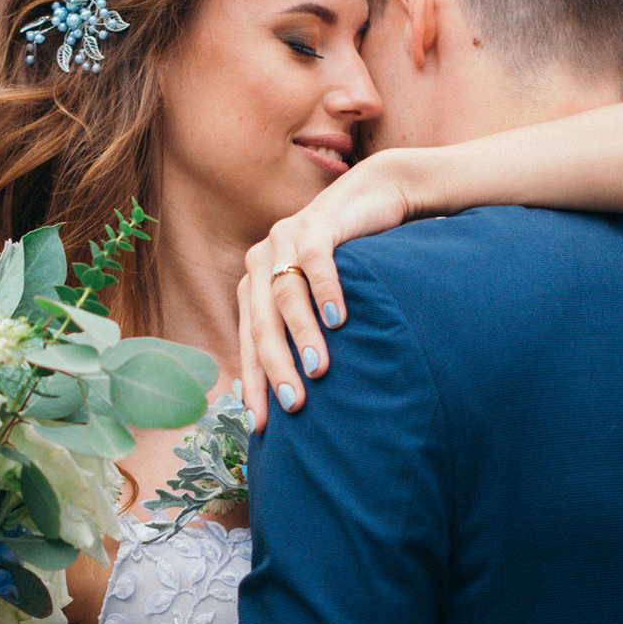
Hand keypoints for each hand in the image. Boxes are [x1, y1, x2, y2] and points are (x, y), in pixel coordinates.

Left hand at [235, 151, 425, 430]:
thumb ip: (304, 333)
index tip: (261, 425)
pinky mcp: (316, 222)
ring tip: (319, 369)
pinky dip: (326, 291)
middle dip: (275, 367)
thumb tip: (301, 396)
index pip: (247, 342)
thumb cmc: (349, 262)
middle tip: (293, 404)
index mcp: (254, 286)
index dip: (253, 383)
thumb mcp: (319, 300)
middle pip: (260, 323)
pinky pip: (317, 261)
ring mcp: (285, 238)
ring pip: (285, 295)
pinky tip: (338, 319)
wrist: (375, 198)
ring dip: (303, 335)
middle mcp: (260, 262)